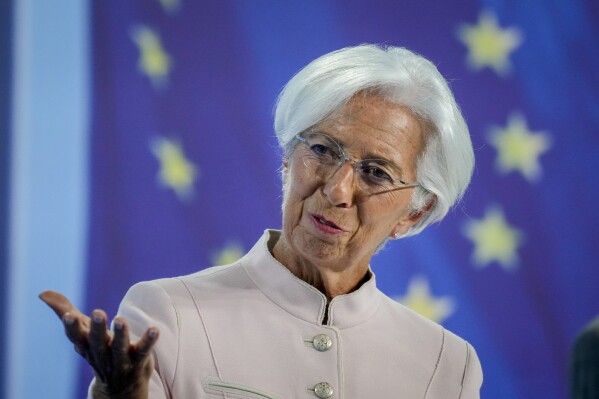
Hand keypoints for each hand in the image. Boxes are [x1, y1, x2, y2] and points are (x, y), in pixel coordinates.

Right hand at [39, 290, 158, 398]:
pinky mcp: (139, 362)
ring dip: (120, 335)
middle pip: (97, 343)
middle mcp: (101, 354)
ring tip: (120, 319)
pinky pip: (144, 352)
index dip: (72, 327)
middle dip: (96, 329)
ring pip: (119, 349)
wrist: (119, 389)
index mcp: (86, 346)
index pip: (76, 337)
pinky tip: (154, 329)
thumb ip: (64, 311)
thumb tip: (42, 293)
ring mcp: (120, 361)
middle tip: (97, 312)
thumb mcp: (82, 332)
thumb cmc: (98, 351)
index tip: (68, 314)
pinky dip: (149, 341)